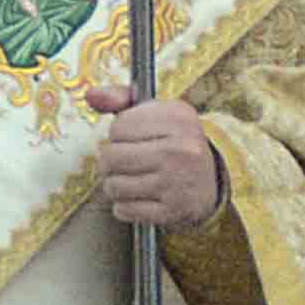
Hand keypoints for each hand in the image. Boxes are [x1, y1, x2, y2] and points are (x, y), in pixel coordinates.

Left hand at [85, 81, 225, 231]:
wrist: (212, 182)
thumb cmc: (176, 143)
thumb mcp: (158, 113)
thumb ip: (122, 99)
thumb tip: (91, 94)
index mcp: (178, 119)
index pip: (119, 126)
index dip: (118, 135)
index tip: (132, 140)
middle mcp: (179, 149)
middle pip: (111, 157)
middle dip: (109, 162)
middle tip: (121, 163)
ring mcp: (176, 182)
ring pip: (113, 185)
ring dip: (114, 185)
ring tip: (128, 180)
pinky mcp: (172, 210)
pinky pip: (124, 209)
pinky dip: (124, 206)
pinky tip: (137, 197)